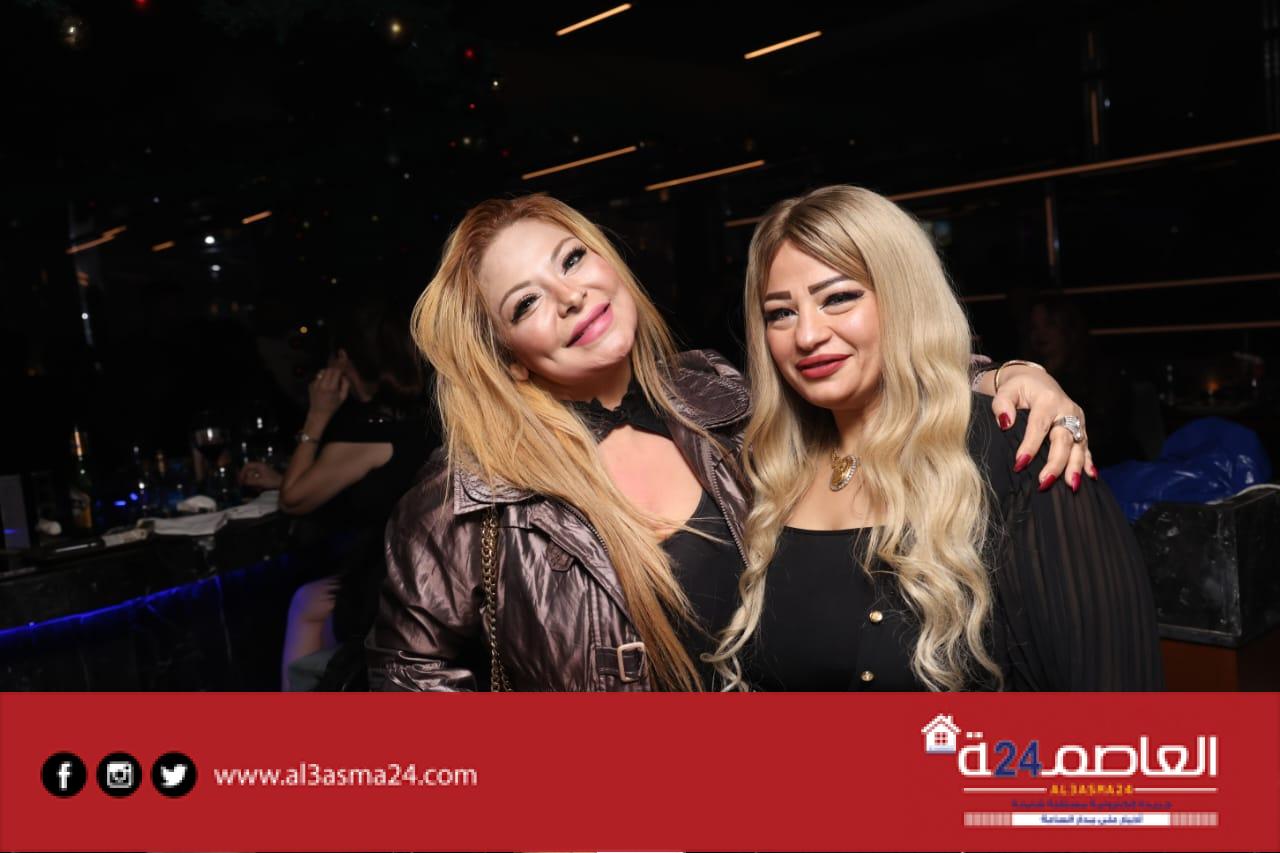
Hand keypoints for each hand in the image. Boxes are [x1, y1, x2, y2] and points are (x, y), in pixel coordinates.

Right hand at [238, 461, 282, 490]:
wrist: (282, 484)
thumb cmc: (273, 481)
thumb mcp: (260, 481)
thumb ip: (251, 481)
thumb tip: (243, 481)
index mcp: (259, 465)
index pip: (247, 466)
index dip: (242, 472)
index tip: (240, 480)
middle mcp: (260, 467)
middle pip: (248, 471)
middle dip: (246, 478)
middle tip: (244, 485)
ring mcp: (262, 471)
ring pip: (251, 476)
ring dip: (251, 482)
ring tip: (254, 487)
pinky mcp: (264, 476)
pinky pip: (256, 479)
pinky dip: (255, 484)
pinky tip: (258, 488)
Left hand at [307, 367, 349, 422]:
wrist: (318, 413)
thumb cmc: (333, 406)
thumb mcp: (343, 397)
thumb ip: (345, 384)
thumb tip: (343, 375)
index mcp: (331, 387)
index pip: (336, 371)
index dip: (340, 363)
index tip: (343, 356)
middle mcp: (322, 384)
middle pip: (329, 369)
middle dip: (335, 365)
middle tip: (339, 363)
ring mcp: (315, 384)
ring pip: (323, 371)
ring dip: (328, 371)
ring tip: (331, 378)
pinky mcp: (311, 384)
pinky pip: (318, 377)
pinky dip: (323, 377)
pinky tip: (324, 385)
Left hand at [990, 365, 1094, 492]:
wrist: (1037, 380)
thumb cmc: (1019, 388)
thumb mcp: (1007, 390)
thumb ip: (1002, 404)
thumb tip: (1005, 423)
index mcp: (1047, 400)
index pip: (1039, 426)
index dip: (1030, 446)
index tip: (1020, 464)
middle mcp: (1066, 410)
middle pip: (1063, 439)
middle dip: (1056, 463)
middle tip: (1044, 482)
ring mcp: (1077, 419)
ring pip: (1079, 446)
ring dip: (1075, 467)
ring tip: (1071, 486)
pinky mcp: (1081, 427)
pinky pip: (1086, 447)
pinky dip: (1088, 462)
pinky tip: (1090, 476)